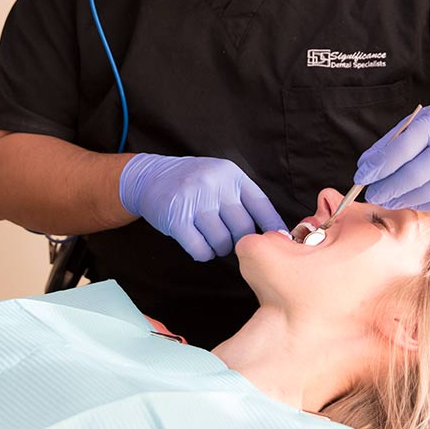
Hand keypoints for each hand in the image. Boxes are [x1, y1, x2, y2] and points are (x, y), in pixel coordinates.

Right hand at [119, 154, 286, 260]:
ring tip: (211, 239)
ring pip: (222, 241)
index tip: (279, 241)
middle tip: (231, 240)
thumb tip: (272, 230)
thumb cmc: (192, 183)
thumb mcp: (220, 177)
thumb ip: (242, 197)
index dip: (272, 226)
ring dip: (220, 248)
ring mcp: (195, 201)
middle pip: (243, 228)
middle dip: (240, 241)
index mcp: (231, 175)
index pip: (261, 205)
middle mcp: (215, 184)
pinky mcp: (177, 219)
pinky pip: (201, 249)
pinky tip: (199, 245)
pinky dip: (204, 253)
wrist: (150, 177)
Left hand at [353, 102, 429, 210]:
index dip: (379, 166)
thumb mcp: (419, 122)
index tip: (362, 177)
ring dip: (404, 199)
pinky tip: (411, 201)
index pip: (401, 149)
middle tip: (372, 195)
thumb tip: (366, 166)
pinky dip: (424, 204)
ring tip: (388, 200)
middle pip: (415, 174)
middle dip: (388, 188)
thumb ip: (392, 143)